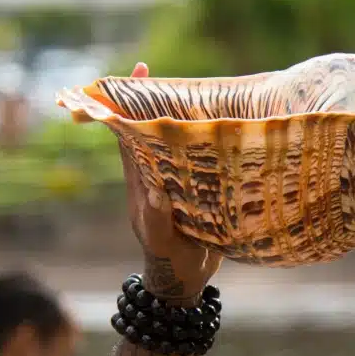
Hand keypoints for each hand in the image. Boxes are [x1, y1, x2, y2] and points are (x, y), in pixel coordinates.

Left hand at [120, 62, 222, 305]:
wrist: (187, 280)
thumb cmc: (169, 260)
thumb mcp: (161, 242)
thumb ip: (158, 219)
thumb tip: (156, 192)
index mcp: (142, 183)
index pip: (129, 136)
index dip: (127, 106)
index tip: (137, 75)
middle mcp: (158, 176)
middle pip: (154, 133)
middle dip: (159, 104)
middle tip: (175, 77)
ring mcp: (178, 182)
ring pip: (177, 145)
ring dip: (186, 121)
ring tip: (204, 95)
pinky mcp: (199, 190)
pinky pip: (200, 161)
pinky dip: (208, 145)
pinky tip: (227, 130)